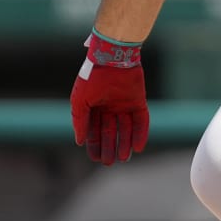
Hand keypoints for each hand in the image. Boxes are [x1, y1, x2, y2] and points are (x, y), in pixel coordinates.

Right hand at [71, 30, 149, 164]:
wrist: (112, 58)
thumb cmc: (92, 77)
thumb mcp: (80, 101)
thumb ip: (79, 121)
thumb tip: (79, 141)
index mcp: (93, 107)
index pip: (93, 130)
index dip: (94, 145)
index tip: (94, 158)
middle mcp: (109, 107)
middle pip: (109, 132)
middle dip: (109, 147)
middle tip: (109, 163)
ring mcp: (124, 104)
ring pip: (125, 129)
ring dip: (124, 143)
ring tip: (123, 158)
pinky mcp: (138, 101)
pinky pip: (141, 120)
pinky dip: (140, 134)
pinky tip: (138, 148)